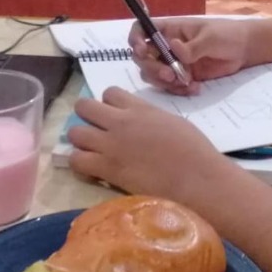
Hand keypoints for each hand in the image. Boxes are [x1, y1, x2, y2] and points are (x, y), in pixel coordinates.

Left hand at [67, 88, 231, 199]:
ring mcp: (111, 145)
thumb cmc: (195, 151)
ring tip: (92, 153)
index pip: (109, 93)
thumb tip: (142, 123)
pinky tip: (93, 172)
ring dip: (81, 142)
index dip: (109, 105)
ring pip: (75, 133)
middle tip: (96, 132)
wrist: (197, 178)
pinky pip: (76, 160)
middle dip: (87, 117)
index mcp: (140, 108)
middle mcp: (121, 122)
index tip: (115, 117)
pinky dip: (80, 165)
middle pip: (84, 106)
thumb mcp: (173, 122)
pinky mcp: (107, 168)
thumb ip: (151, 118)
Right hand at [128, 18, 250, 95]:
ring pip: (154, 75)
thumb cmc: (227, 35)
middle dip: (153, 68)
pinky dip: (179, 90)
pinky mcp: (182, 77)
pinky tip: (195, 88)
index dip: (135, 39)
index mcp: (170, 30)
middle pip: (143, 57)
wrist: (244, 50)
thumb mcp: (210, 38)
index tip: (141, 50)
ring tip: (186, 83)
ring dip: (164, 82)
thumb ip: (192, 46)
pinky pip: (170, 87)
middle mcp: (166, 46)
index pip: (142, 29)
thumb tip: (173, 48)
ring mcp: (173, 63)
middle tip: (170, 75)